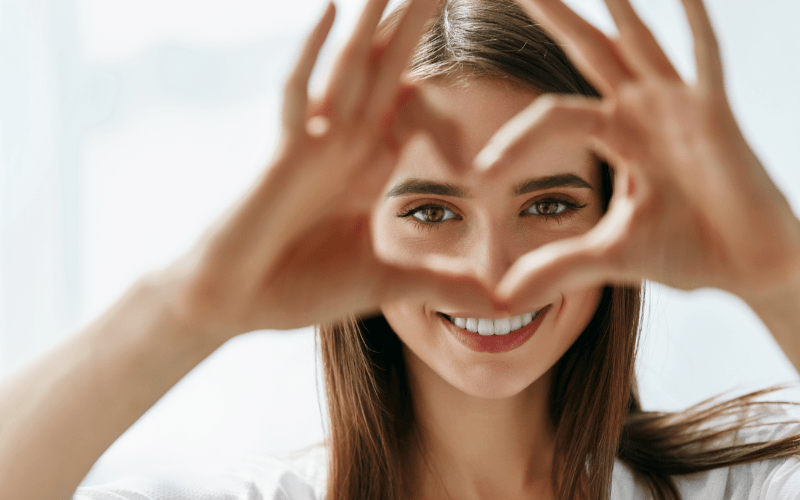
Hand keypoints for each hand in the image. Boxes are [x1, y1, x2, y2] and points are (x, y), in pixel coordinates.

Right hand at [163, 0, 495, 335]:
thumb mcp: (386, 284)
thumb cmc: (297, 289)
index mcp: (369, 168)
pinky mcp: (283, 155)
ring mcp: (313, 145)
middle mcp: (344, 145)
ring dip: (375, 21)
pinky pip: (299, 95)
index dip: (439, 84)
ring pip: (350, 68)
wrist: (233, 305)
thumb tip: (502, 306)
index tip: (472, 53)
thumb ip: (441, 284)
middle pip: (387, 70)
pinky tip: (331, 9)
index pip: (411, 108)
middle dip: (415, 23)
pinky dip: (312, 54)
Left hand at [476, 0, 799, 312]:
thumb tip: (500, 300)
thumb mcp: (609, 257)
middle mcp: (641, 110)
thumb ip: (556, 268)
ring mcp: (678, 107)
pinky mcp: (714, 115)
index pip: (550, 118)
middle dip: (553, 14)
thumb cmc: (688, 252)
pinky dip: (694, 24)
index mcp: (614, 135)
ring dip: (614, 5)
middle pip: (586, 50)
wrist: (749, 267)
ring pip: (637, 41)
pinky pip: (704, 59)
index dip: (514, 142)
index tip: (479, 175)